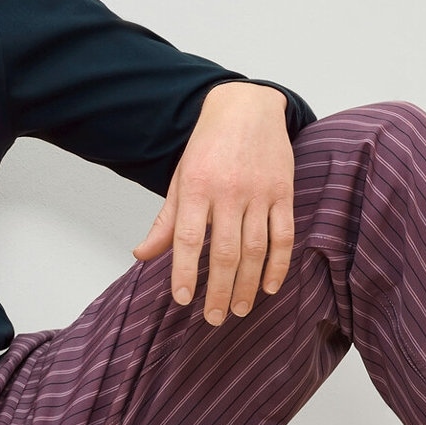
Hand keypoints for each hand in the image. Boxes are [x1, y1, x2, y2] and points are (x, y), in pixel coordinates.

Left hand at [132, 81, 294, 323]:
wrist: (247, 107)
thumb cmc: (209, 146)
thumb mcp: (181, 178)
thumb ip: (165, 221)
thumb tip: (141, 255)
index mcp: (196, 187)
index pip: (187, 238)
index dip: (184, 271)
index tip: (182, 299)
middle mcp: (228, 191)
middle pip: (224, 251)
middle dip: (219, 290)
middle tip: (215, 317)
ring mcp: (259, 192)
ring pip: (255, 248)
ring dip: (247, 284)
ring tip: (240, 309)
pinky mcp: (284, 192)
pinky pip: (283, 235)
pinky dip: (278, 264)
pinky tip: (269, 287)